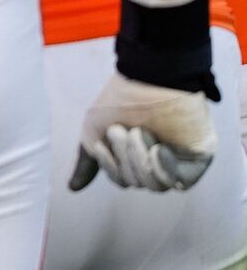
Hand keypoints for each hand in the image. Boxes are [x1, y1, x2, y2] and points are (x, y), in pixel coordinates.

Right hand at [71, 72, 217, 191]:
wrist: (147, 80)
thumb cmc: (119, 101)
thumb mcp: (93, 131)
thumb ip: (88, 161)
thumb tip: (72, 189)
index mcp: (135, 155)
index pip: (122, 179)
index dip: (111, 166)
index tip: (102, 144)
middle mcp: (156, 159)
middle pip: (137, 183)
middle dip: (125, 159)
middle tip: (122, 130)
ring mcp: (178, 160)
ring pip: (156, 185)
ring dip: (140, 160)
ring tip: (139, 132)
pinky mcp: (196, 160)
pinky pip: (179, 181)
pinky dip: (162, 167)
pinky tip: (157, 148)